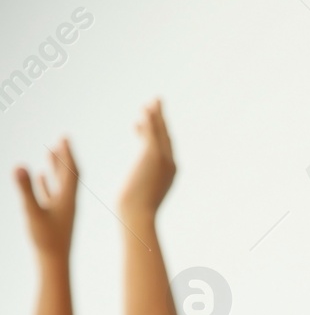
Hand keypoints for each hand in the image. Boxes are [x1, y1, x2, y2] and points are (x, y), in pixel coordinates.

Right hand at [14, 139, 76, 257]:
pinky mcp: (54, 216)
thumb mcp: (32, 211)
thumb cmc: (45, 239)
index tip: (64, 136)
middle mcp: (68, 202)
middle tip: (62, 138)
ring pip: (60, 183)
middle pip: (68, 174)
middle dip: (64, 155)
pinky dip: (48, 182)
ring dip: (56, 166)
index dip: (67, 153)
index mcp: (67, 199)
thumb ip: (25, 189)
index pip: (71, 171)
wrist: (54, 263)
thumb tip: (19, 165)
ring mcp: (62, 209)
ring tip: (52, 151)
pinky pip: (52, 194)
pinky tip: (41, 176)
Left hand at [119, 101, 175, 218]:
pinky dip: (150, 120)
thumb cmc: (135, 210)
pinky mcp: (153, 155)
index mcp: (169, 173)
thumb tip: (134, 187)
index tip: (142, 122)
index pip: (163, 148)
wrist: (138, 213)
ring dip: (156, 115)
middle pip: (166, 136)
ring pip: (160, 132)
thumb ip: (140, 183)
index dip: (155, 132)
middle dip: (160, 119)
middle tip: (155, 103)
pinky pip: (152, 133)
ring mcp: (163, 159)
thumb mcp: (139, 193)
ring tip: (151, 101)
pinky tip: (144, 109)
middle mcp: (171, 164)